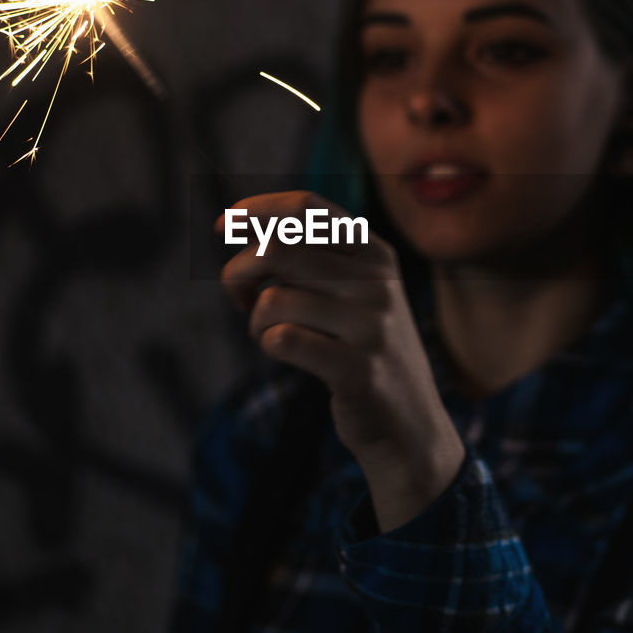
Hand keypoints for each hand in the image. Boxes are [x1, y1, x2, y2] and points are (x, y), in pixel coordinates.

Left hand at [215, 191, 464, 531]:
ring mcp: (372, 327)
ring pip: (275, 299)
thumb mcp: (354, 293)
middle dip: (239, 270)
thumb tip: (244, 229)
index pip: (306, 208)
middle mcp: (378, 283)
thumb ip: (311, 258)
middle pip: (280, 249)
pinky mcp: (358, 370)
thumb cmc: (362, 350)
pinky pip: (282, 340)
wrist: (409, 424)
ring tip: (268, 333)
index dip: (257, 209)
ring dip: (255, 320)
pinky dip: (268, 344)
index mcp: (376, 253)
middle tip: (237, 295)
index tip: (222, 225)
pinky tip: (284, 352)